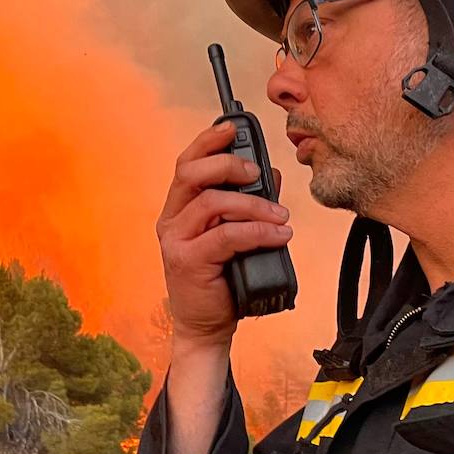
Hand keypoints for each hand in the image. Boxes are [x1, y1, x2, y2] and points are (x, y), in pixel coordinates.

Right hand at [156, 121, 290, 350]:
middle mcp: (172, 219)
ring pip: (212, 202)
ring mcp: (176, 240)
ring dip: (253, 205)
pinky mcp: (187, 260)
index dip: (208, 140)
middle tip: (258, 174)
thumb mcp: (237, 235)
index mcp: (180, 207)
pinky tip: (278, 236)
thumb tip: (272, 175)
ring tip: (281, 217)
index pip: (188, 163)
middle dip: (229, 164)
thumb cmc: (221, 278)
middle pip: (191, 173)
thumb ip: (249, 204)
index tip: (233, 129)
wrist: (206, 325)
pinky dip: (257, 232)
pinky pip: (226, 235)